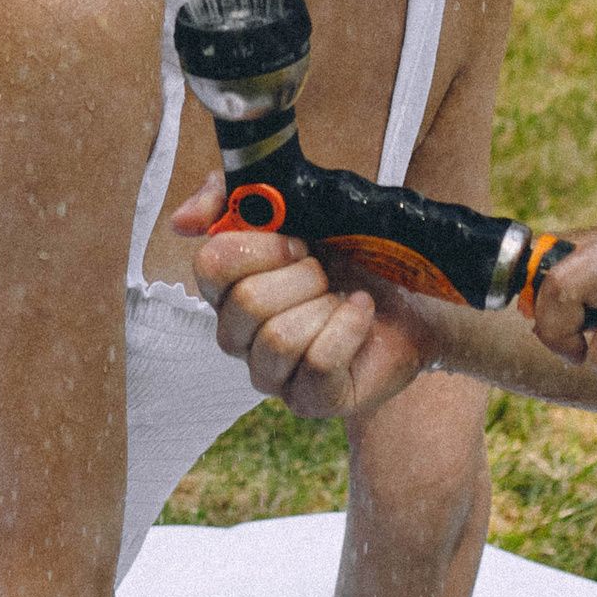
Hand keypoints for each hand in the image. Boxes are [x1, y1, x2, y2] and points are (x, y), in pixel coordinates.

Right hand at [175, 179, 431, 420]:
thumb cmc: (353, 251)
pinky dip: (350, 326)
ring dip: (326, 305)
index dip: (260, 246)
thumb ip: (234, 196)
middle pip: (247, 303)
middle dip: (303, 276)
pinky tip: (360, 312)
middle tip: (325, 272)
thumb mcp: (299, 204)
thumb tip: (182, 222)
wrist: (414, 289)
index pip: (210, 265)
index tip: (297, 240)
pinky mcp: (309, 400)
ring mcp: (271, 373)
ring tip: (342, 298)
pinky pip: (319, 363)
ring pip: (279, 338)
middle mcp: (239, 335)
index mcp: (227, 288)